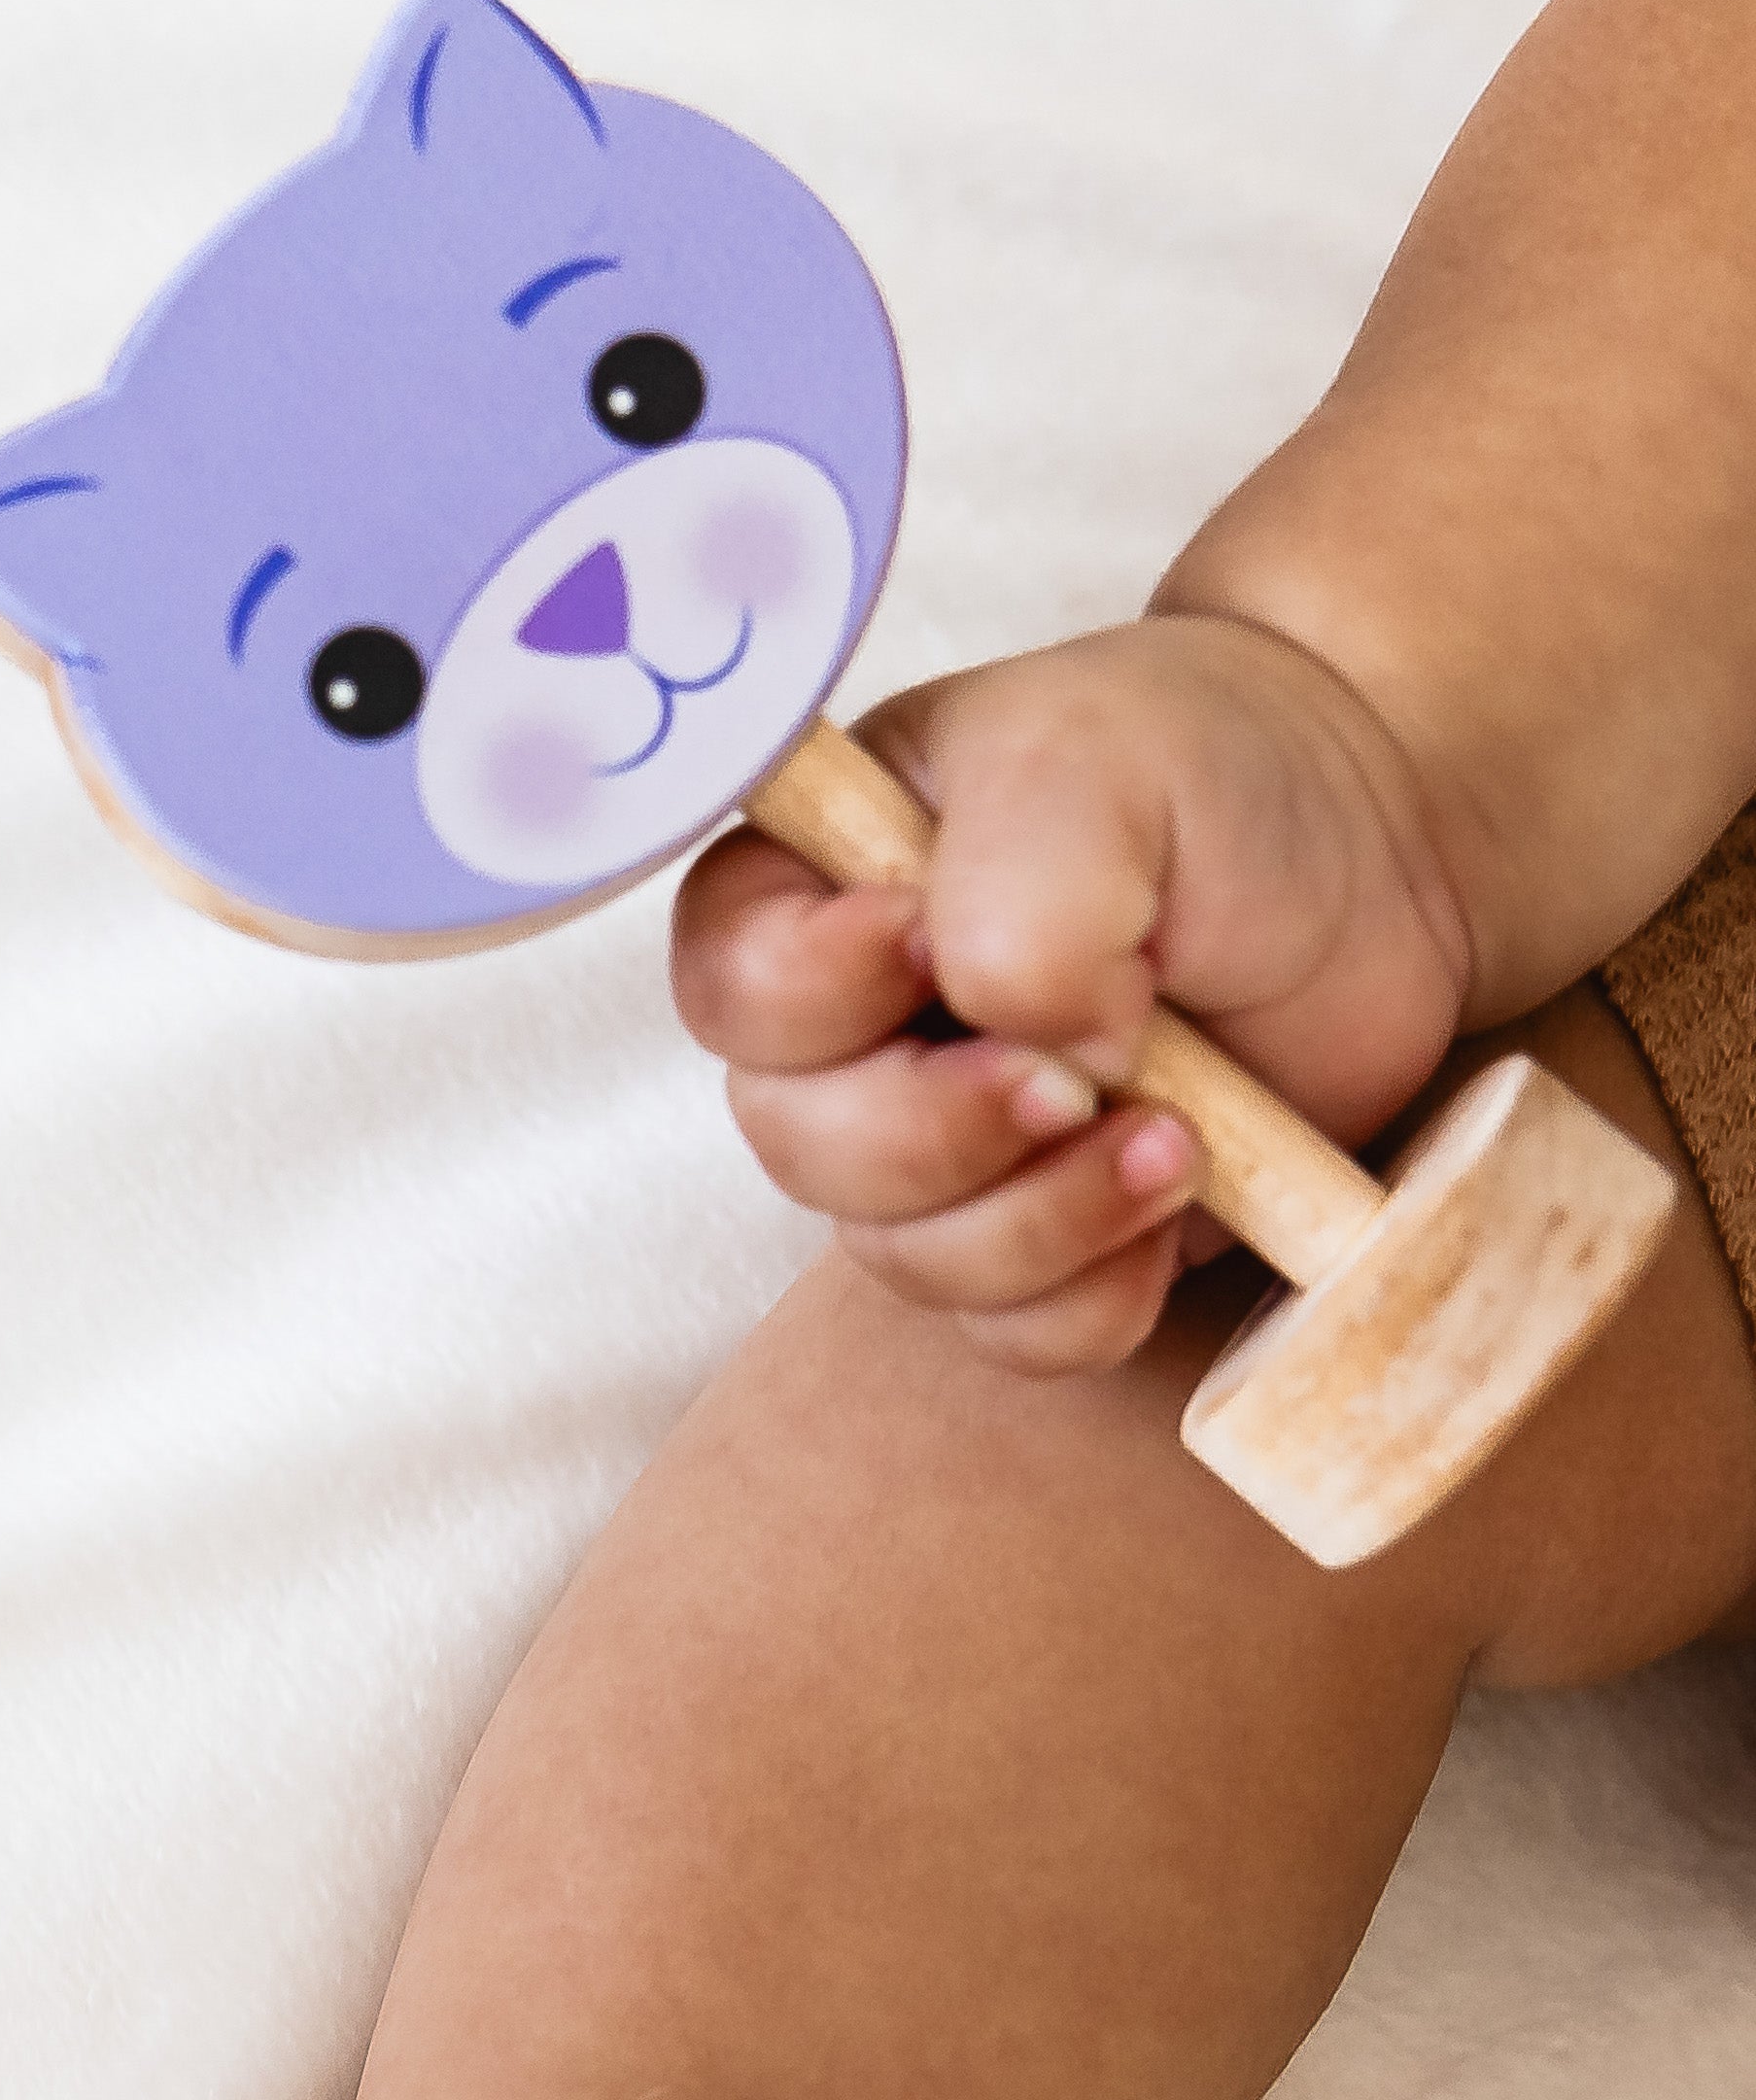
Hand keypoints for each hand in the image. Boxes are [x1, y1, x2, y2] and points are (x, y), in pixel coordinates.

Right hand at [669, 613, 1475, 1372]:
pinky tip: (1184, 1193)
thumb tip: (1028, 1051)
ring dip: (1047, 1215)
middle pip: (805, 1149)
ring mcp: (936, 1157)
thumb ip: (1018, 892)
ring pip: (910, 1259)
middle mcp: (846, 1043)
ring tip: (1178, 1130)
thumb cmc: (1205, 776)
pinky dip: (1101, 1288)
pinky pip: (1018, 1332)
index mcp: (815, 896)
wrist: (1368, 852)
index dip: (816, 996)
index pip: (730, 987)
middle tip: (1080, 1073)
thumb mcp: (1094, 767)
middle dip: (949, 1131)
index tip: (930, 940)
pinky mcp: (1039, 1242)